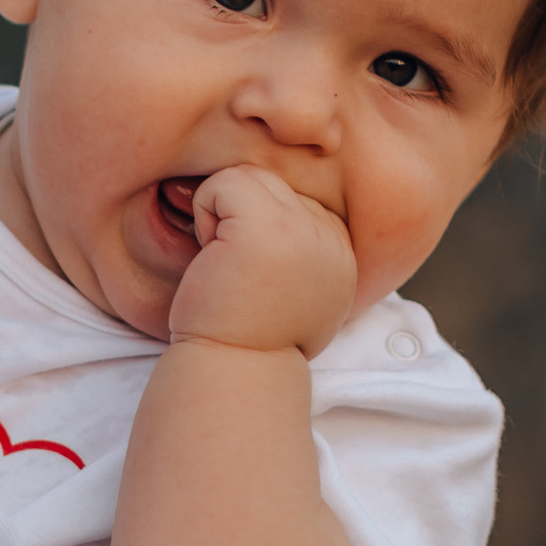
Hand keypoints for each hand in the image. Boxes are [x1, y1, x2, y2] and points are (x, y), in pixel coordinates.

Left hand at [165, 163, 356, 357]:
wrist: (234, 370)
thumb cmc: (248, 339)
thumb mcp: (295, 294)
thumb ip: (303, 252)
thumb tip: (279, 208)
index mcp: (341, 252)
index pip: (294, 201)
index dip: (258, 231)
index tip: (253, 281)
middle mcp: (332, 236)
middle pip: (273, 183)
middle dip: (240, 217)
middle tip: (233, 270)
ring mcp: (303, 227)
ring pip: (249, 176)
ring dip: (222, 213)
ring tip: (225, 262)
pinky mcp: (266, 225)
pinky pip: (224, 182)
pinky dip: (204, 211)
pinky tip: (212, 256)